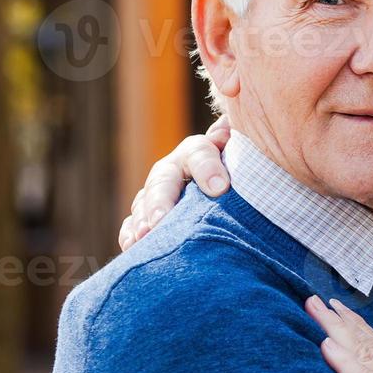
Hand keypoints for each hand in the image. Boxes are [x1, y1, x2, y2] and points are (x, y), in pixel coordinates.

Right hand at [117, 118, 233, 250]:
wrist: (225, 188)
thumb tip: (226, 126)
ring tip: (145, 235)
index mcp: (198, 152)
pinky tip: (132, 246)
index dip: (208, 168)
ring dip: (143, 220)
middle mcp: (172, 170)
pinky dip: (131, 234)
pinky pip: (134, 223)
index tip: (220, 188)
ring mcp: (156, 193)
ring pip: (144, 203)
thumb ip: (236, 145)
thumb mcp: (241, 159)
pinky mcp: (148, 215)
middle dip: (161, 201)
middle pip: (163, 182)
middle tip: (162, 220)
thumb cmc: (237, 174)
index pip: (200, 153)